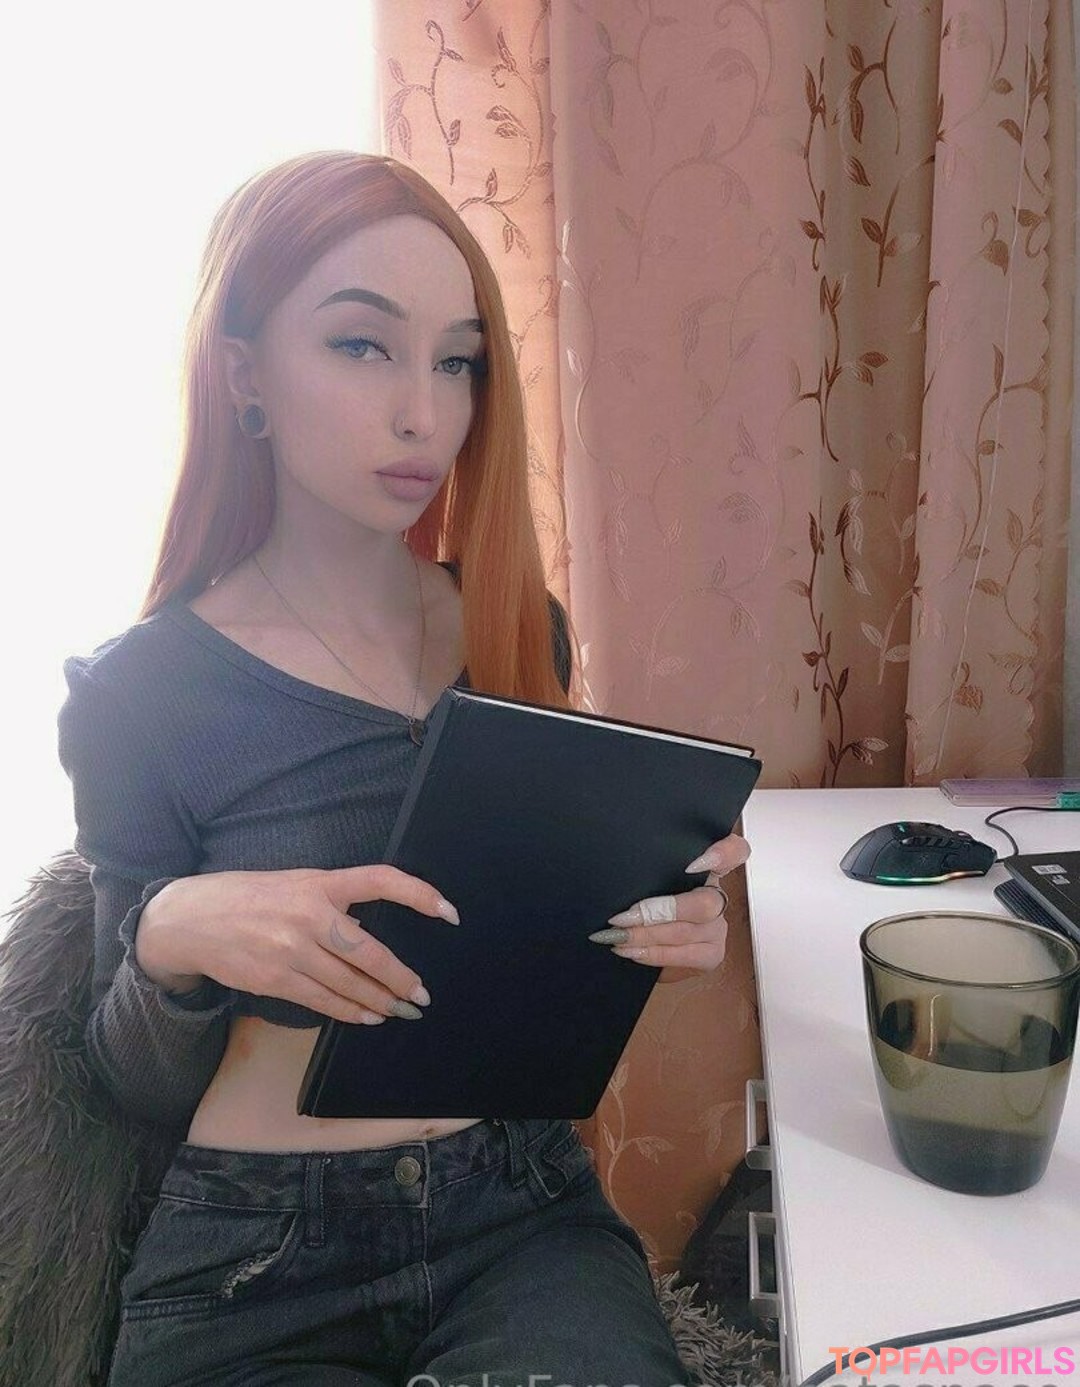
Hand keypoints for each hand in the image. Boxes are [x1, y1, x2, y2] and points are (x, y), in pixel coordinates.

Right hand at [135, 865, 458, 1023]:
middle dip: (402, 979)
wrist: (189, 920)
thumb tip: (372, 930)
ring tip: (402, 1010)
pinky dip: (351, 1012)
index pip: (381, 880)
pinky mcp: (275, 980)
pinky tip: (368, 1017)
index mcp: (319, 882)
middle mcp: (309, 915)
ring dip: (381, 1002)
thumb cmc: (248, 897)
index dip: (420, 894)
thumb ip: (332, 900)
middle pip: (370, 952)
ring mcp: (291, 950)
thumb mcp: (295, 883)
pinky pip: (323, 1002)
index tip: (448, 912)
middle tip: (422, 994)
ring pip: (350, 984)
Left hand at [588, 833, 749, 975]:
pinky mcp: (713, 953)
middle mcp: (717, 897)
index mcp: (706, 870)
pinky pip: (686, 955)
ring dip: (647, 935)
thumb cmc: (649, 909)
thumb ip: (651, 874)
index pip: (734, 852)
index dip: (723, 854)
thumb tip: (619, 874)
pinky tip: (634, 951)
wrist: (654, 948)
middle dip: (658, 912)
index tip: (693, 864)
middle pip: (703, 902)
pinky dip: (655, 954)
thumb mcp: (652, 884)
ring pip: (688, 931)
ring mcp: (718, 927)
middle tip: (624, 918)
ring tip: (619, 936)